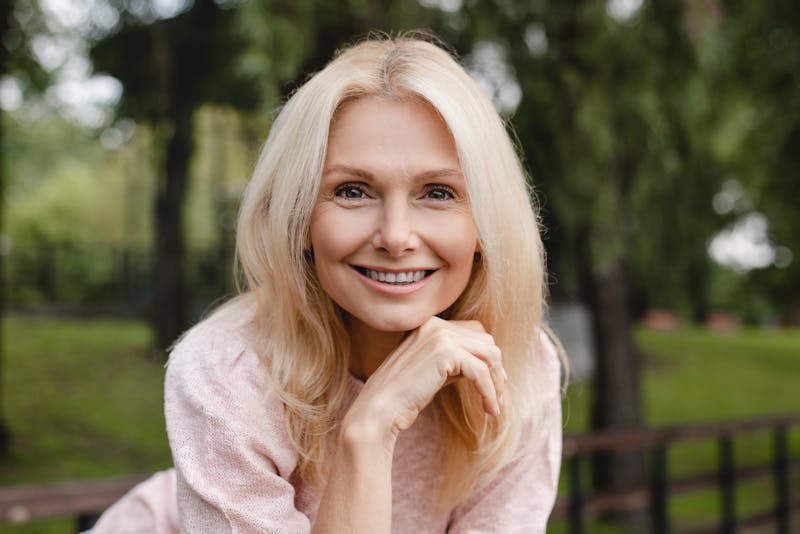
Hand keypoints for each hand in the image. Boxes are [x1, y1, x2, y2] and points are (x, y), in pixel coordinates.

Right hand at [342, 316, 506, 448]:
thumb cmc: (404, 395)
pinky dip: (490, 392)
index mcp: (431, 324)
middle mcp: (436, 324)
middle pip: (486, 341)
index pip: (475, 331)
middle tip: (498, 397)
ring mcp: (440, 335)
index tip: (495, 382)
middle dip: (496, 369)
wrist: (379, 408)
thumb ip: (457, 362)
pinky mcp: (444, 353)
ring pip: (488, 354)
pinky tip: (489, 410)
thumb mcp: (434, 371)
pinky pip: (481, 372)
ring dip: (496, 383)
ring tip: (494, 407)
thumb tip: (490, 366)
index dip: (488, 357)